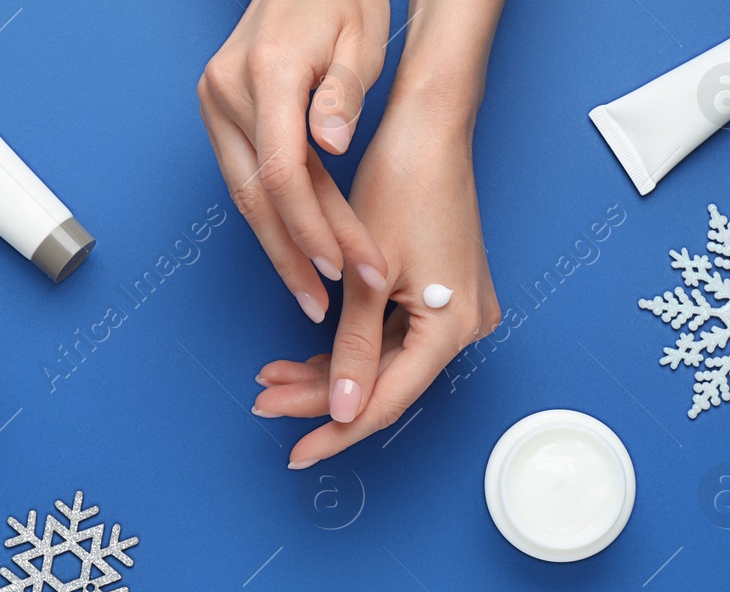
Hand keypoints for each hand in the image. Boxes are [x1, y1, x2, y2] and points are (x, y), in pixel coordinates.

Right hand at [196, 0, 393, 322]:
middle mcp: (225, 92)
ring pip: (244, 194)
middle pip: (256, 195)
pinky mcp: (216, 113)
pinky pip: (243, 176)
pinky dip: (270, 216)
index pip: (283, 173)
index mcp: (264, 74)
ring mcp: (213, 104)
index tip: (347, 265)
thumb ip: (343, 95)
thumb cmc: (339, 0)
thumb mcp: (360, 39)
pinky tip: (293, 249)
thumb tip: (329, 145)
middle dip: (295, 255)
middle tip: (323, 303)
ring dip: (279, 246)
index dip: (315, 228)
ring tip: (309, 293)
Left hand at [253, 89, 501, 468]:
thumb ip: (353, 348)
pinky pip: (392, 335)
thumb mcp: (366, 278)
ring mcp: (455, 311)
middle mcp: (465, 326)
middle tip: (265, 403)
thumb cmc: (402, 187)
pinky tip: (306, 357)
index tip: (297, 452)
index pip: (386, 400)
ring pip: (382, 360)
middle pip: (382, 382)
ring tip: (271, 378)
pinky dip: (350, 345)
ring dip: (329, 371)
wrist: (427, 129)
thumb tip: (340, 408)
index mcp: (453, 328)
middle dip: (320, 396)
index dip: (337, 430)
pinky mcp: (441, 295)